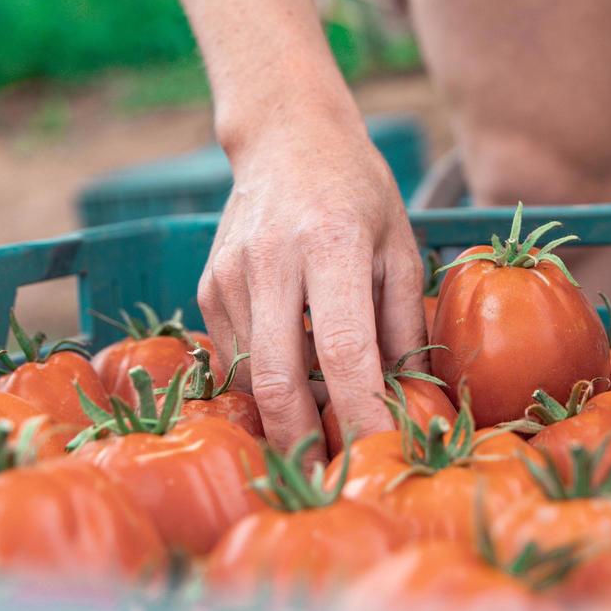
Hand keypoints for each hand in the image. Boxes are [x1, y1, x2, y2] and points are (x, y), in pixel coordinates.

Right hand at [197, 112, 426, 464]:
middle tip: (331, 474)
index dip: (360, 412)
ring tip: (322, 418)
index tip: (378, 453)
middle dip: (303, 439)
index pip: (343, 350)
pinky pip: (235, 355)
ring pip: (250, 374)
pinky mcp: (207, 285)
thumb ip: (402, 321)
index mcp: (331, 244)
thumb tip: (402, 396)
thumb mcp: (401, 243)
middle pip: (277, 377)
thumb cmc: (357, 190)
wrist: (286, 136)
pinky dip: (264, 377)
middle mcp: (272, 259)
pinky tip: (293, 368)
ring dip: (285, 410)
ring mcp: (230, 273)